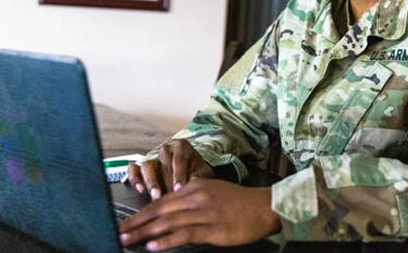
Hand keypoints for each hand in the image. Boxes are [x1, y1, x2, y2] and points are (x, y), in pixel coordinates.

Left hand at [118, 178, 280, 250]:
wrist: (264, 206)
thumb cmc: (239, 202)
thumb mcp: (213, 191)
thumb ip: (192, 196)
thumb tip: (171, 207)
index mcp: (194, 187)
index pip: (160, 201)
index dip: (140, 213)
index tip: (124, 223)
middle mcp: (196, 197)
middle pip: (159, 211)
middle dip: (136, 223)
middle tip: (117, 233)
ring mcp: (204, 213)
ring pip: (168, 222)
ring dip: (144, 233)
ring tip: (127, 241)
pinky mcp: (212, 228)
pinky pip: (185, 234)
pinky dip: (167, 240)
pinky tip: (153, 246)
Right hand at [127, 139, 213, 199]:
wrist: (192, 174)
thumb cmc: (198, 172)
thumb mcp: (203, 173)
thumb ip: (199, 177)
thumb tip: (193, 184)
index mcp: (182, 146)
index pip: (179, 159)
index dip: (179, 175)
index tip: (179, 188)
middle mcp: (166, 150)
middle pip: (163, 164)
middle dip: (166, 182)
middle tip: (169, 196)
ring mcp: (153, 158)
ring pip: (147, 166)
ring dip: (151, 182)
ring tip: (155, 196)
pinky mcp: (142, 167)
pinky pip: (134, 169)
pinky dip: (135, 178)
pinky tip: (140, 188)